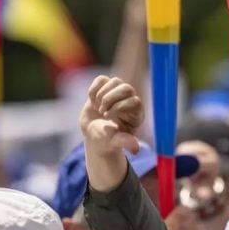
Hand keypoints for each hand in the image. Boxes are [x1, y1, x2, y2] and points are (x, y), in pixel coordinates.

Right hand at [80, 76, 143, 191]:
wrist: (92, 134)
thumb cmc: (106, 139)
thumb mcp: (114, 141)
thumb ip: (124, 142)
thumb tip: (135, 150)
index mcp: (136, 114)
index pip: (135, 101)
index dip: (119, 107)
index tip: (107, 117)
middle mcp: (130, 101)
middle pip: (127, 88)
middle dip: (110, 98)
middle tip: (102, 112)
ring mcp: (118, 93)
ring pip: (115, 81)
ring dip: (102, 94)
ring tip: (97, 108)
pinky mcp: (105, 88)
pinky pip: (102, 79)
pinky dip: (94, 89)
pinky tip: (92, 101)